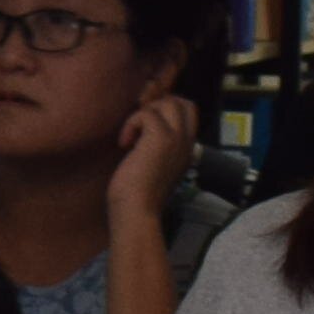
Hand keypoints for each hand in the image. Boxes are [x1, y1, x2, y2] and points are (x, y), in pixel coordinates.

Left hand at [110, 93, 201, 232]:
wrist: (137, 211)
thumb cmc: (138, 194)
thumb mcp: (154, 164)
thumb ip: (156, 145)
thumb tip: (143, 125)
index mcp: (186, 149)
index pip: (189, 112)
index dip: (167, 109)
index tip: (145, 126)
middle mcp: (186, 142)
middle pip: (183, 102)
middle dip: (157, 105)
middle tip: (140, 127)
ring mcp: (176, 139)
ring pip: (168, 102)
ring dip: (144, 114)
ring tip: (132, 138)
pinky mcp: (161, 138)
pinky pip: (146, 113)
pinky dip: (130, 125)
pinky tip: (124, 144)